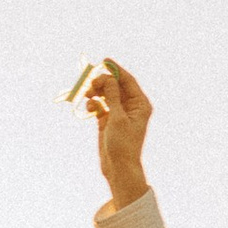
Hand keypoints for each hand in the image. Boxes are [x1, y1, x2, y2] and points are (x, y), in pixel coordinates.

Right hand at [84, 60, 152, 206]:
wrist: (119, 167)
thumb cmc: (123, 144)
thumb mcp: (117, 118)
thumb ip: (112, 96)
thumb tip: (108, 78)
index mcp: (140, 104)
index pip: (128, 81)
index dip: (116, 70)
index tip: (104, 60)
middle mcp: (131, 106)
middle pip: (115, 86)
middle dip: (102, 82)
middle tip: (90, 83)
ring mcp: (119, 113)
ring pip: (106, 95)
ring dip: (96, 92)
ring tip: (87, 95)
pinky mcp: (108, 121)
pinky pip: (100, 105)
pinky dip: (94, 104)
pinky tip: (90, 108)